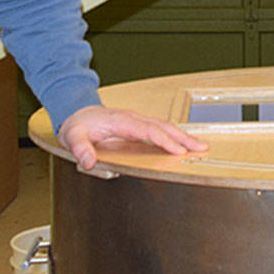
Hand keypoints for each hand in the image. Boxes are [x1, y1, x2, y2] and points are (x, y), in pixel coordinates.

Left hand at [58, 105, 207, 171]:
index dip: (164, 141)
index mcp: (120, 121)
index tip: (178, 151)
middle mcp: (132, 119)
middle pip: (162, 126)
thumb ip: (80, 149)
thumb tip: (89, 161)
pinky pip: (159, 130)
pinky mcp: (137, 127)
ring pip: (164, 127)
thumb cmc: (77, 125)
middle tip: (201, 148)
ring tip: (199, 146)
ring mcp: (136, 122)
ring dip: (182, 136)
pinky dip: (174, 136)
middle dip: (183, 137)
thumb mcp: (72, 137)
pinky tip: (182, 144)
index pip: (147, 130)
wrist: (76, 113)